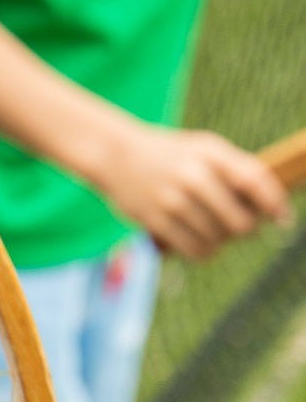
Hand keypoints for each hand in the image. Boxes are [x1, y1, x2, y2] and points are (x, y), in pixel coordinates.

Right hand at [93, 119, 291, 259]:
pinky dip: (204, 252)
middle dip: (247, 230)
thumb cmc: (172, 155)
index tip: (284, 221)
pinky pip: (194, 250)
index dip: (275, 204)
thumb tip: (273, 205)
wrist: (118, 156)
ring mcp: (173, 200)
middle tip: (243, 228)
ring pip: (217, 240)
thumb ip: (237, 170)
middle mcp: (193, 176)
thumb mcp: (205, 149)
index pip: (255, 181)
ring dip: (222, 242)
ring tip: (216, 232)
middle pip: (240, 222)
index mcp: (211, 154)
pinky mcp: (155, 221)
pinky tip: (203, 243)